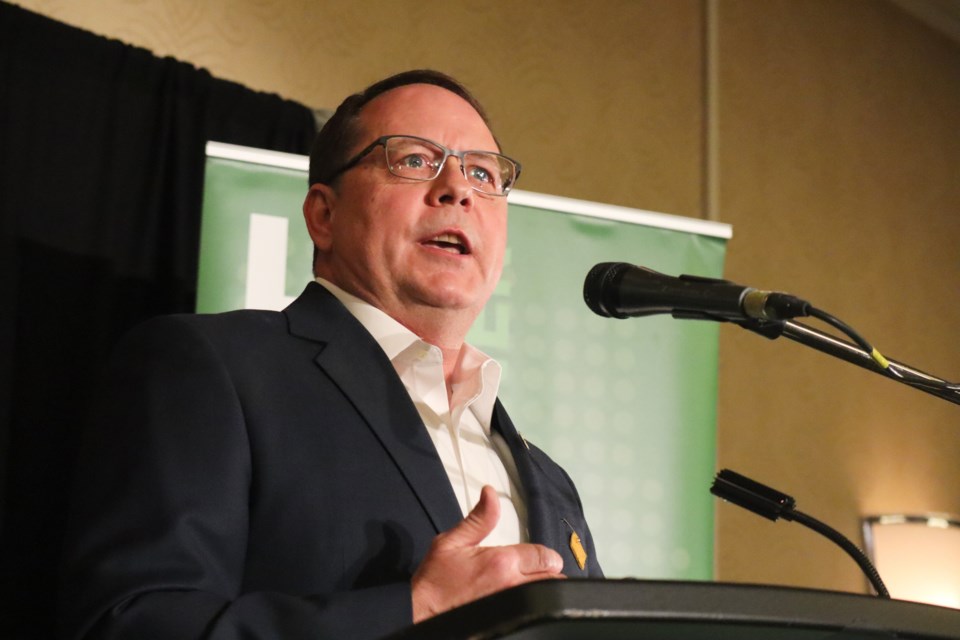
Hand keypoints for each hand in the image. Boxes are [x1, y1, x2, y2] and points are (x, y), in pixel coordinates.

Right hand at [410, 484, 564, 621]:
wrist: (422, 611)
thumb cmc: (435, 579)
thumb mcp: (452, 541)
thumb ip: (479, 518)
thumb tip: (491, 493)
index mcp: (502, 562)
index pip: (544, 555)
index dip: (547, 555)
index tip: (541, 556)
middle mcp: (512, 585)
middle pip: (553, 578)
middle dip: (550, 571)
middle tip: (541, 569)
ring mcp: (511, 606)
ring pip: (545, 597)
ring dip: (544, 588)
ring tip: (535, 584)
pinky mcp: (508, 619)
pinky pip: (531, 610)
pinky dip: (533, 604)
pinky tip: (524, 601)